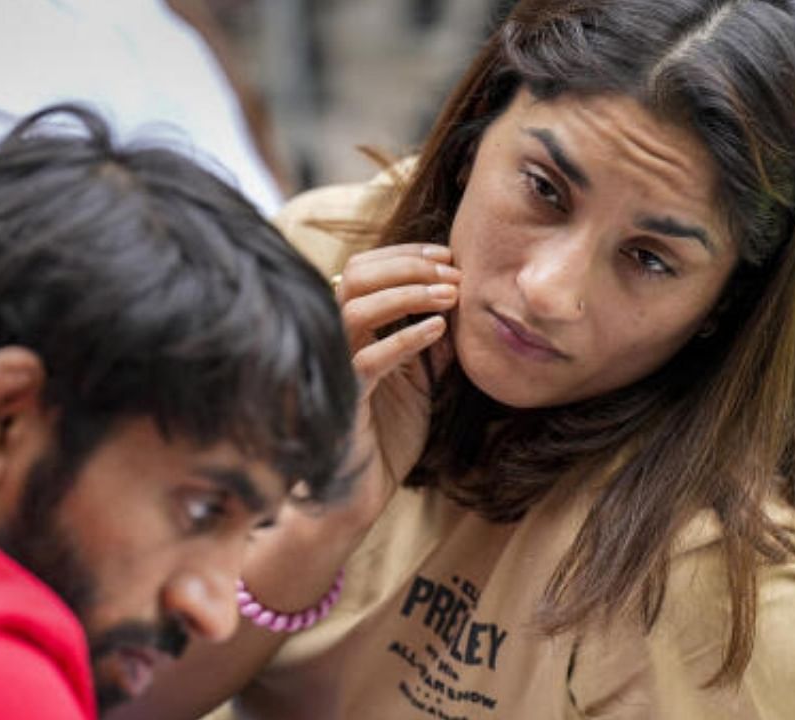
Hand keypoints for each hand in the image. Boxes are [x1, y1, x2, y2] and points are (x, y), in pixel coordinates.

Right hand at [338, 242, 459, 516]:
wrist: (365, 488)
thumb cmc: (388, 433)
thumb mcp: (420, 378)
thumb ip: (432, 342)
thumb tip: (459, 305)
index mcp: (350, 329)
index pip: (365, 268)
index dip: (406, 255)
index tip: (448, 255)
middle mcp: (334, 339)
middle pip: (357, 275)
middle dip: (409, 265)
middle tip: (452, 272)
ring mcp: (335, 366)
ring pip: (357, 308)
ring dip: (408, 293)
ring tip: (450, 295)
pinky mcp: (345, 396)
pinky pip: (371, 359)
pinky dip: (407, 337)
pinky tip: (439, 330)